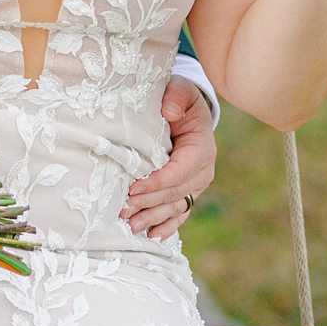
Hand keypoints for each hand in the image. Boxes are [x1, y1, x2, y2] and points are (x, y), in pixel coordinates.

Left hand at [123, 78, 215, 239]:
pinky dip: (166, 226)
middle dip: (149, 202)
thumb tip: (168, 111)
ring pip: (175, 206)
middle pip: (175, 192)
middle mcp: (203, 171)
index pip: (180, 170)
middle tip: (123, 210)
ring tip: (131, 226)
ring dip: (153, 218)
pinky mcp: (188, 191)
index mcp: (202, 148)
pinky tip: (151, 236)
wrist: (190, 110)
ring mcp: (196, 184)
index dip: (158, 181)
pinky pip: (179, 212)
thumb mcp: (181, 89)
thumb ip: (176, 96)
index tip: (134, 188)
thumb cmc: (181, 99)